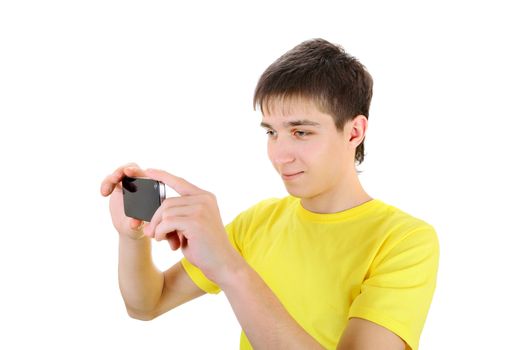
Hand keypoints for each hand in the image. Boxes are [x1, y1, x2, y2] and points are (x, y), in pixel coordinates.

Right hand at [100, 163, 147, 238]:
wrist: (129, 227)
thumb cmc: (139, 227)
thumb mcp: (138, 227)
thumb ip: (136, 224)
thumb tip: (133, 223)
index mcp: (151, 190)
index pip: (147, 175)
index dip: (138, 171)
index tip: (128, 172)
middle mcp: (142, 184)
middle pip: (133, 168)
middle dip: (123, 170)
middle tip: (115, 177)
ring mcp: (130, 183)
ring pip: (120, 172)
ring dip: (112, 178)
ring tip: (106, 191)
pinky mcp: (119, 186)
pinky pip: (111, 179)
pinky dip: (106, 183)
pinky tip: (104, 193)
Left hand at [142, 168, 238, 282]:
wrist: (223, 263)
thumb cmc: (206, 248)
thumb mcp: (191, 226)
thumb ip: (177, 217)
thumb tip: (151, 220)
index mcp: (205, 197)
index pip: (180, 182)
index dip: (163, 176)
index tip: (149, 171)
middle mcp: (204, 199)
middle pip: (167, 202)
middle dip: (156, 219)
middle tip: (153, 233)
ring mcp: (201, 208)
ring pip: (165, 212)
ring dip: (159, 228)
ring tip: (165, 240)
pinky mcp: (195, 221)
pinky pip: (167, 222)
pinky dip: (161, 233)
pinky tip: (166, 241)